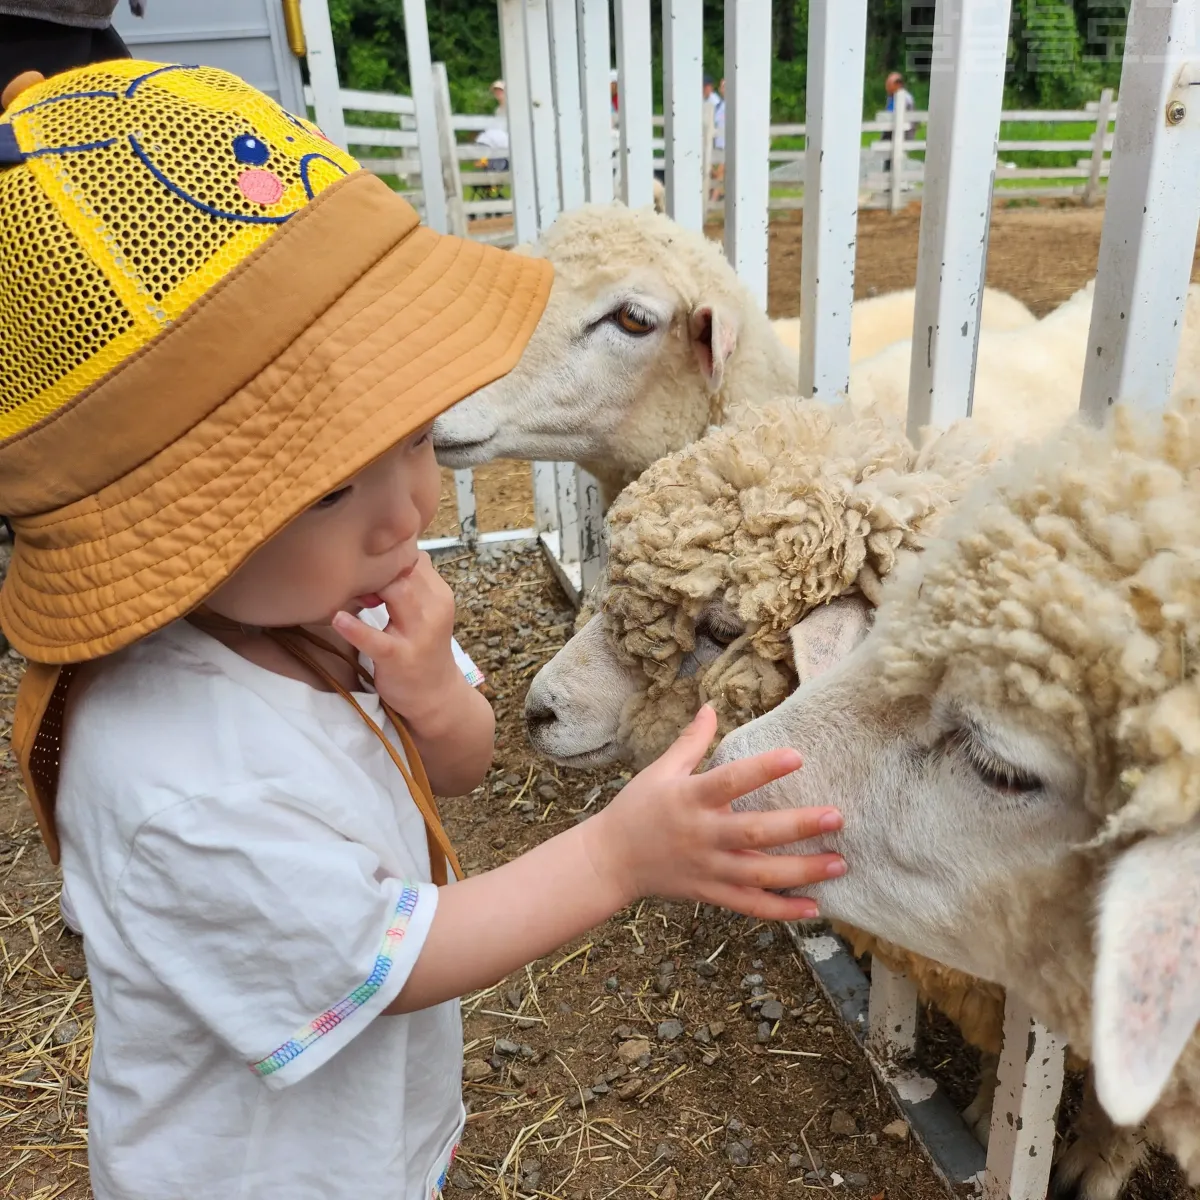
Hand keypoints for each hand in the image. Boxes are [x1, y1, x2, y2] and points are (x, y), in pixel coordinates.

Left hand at [331, 552, 464, 730]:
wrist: (436, 695)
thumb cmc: (422, 648)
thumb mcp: (425, 610)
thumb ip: (409, 583)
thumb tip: (380, 550)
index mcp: (439, 593)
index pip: (414, 557)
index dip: (386, 554)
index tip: (362, 559)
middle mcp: (434, 609)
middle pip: (405, 569)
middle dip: (376, 567)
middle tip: (348, 574)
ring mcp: (419, 634)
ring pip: (398, 593)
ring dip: (368, 587)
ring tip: (342, 590)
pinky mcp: (400, 658)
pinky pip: (377, 639)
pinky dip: (356, 629)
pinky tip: (338, 619)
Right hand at [581, 705, 844, 921]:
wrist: (609, 860)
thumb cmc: (636, 809)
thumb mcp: (660, 771)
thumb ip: (691, 742)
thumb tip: (710, 706)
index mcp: (690, 798)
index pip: (731, 781)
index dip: (763, 769)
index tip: (797, 756)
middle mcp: (702, 835)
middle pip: (755, 833)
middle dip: (797, 826)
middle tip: (835, 816)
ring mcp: (708, 868)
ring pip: (760, 875)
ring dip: (802, 871)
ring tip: (840, 861)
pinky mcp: (711, 893)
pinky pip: (750, 906)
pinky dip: (782, 910)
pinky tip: (815, 907)